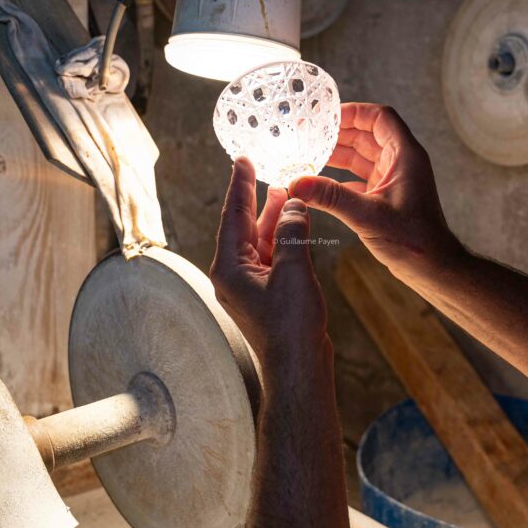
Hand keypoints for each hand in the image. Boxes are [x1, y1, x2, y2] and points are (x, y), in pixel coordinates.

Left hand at [210, 157, 328, 371]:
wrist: (298, 367)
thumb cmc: (291, 325)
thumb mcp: (293, 270)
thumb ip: (293, 232)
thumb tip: (294, 204)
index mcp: (229, 267)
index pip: (232, 215)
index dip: (239, 185)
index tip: (243, 160)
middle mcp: (233, 274)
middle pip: (241, 225)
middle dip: (254, 197)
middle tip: (260, 167)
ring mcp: (250, 284)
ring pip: (258, 240)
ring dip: (271, 216)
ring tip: (283, 190)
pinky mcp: (266, 293)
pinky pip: (270, 256)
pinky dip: (281, 236)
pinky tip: (294, 222)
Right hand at [289, 102, 463, 283]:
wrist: (432, 269)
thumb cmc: (413, 241)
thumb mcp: (368, 216)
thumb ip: (331, 198)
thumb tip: (296, 183)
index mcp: (405, 156)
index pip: (379, 118)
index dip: (353, 112)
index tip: (325, 116)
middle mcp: (400, 163)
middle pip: (366, 134)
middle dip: (337, 133)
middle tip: (307, 133)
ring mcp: (392, 180)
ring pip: (361, 157)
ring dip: (336, 154)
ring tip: (307, 153)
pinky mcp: (385, 197)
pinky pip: (358, 178)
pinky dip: (339, 177)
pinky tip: (317, 183)